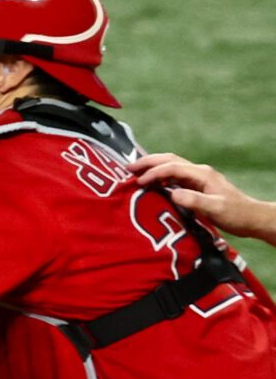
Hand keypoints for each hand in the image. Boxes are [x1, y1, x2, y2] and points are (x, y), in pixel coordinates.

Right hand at [132, 153, 275, 245]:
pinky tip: (151, 183)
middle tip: (127, 168)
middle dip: (148, 162)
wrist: (251, 218)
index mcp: (202, 174)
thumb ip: (194, 200)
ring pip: (171, 165)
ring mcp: (198, 178)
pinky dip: (159, 176)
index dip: (153, 173)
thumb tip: (172, 194)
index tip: (138, 182)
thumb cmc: (236, 214)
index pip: (172, 168)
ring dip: (152, 167)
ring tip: (134, 173)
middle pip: (169, 160)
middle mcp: (199, 172)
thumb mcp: (216, 208)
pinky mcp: (197, 185)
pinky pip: (174, 176)